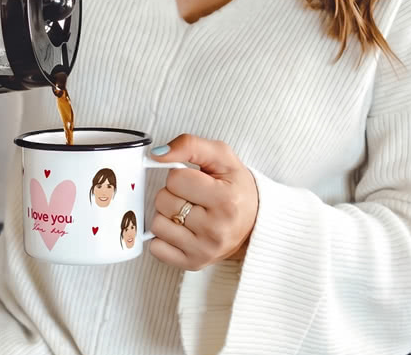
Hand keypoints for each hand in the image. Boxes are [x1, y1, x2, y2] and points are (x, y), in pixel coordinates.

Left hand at [149, 134, 258, 269]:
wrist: (255, 222)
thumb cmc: (236, 187)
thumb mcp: (221, 156)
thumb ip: (189, 145)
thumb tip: (157, 154)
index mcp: (226, 200)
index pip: (175, 178)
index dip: (181, 174)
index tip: (197, 181)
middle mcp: (216, 230)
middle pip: (163, 201)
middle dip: (173, 194)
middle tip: (193, 197)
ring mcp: (204, 250)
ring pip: (157, 224)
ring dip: (167, 215)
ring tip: (188, 213)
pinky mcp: (193, 264)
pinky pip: (156, 248)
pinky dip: (164, 237)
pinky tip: (182, 230)